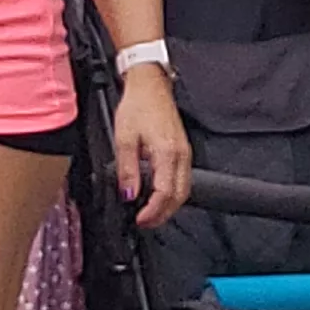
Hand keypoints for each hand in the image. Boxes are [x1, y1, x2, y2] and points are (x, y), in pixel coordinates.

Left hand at [113, 65, 190, 225]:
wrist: (150, 86)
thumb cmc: (138, 106)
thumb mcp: (124, 138)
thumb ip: (127, 169)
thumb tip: (128, 194)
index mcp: (168, 153)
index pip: (165, 192)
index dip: (153, 211)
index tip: (140, 220)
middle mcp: (181, 156)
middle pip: (179, 196)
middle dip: (163, 214)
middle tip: (145, 223)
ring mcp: (185, 154)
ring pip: (183, 190)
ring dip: (169, 206)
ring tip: (150, 214)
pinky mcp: (183, 151)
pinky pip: (182, 179)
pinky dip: (172, 193)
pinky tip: (159, 196)